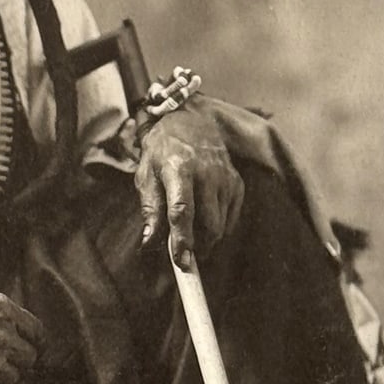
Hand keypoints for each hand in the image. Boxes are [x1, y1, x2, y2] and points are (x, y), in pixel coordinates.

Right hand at [0, 270, 45, 383]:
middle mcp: (0, 336)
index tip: (29, 343)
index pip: (37, 332)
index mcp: (3, 310)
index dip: (34, 339)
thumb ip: (2, 306)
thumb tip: (17, 320)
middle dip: (20, 355)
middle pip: (30, 357)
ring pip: (14, 377)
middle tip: (6, 353)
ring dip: (5, 372)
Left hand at [134, 101, 244, 268]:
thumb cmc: (162, 152)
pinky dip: (219, 226)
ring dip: (207, 237)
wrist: (189, 121)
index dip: (182, 240)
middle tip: (184, 253)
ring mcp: (226, 177)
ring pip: (222, 224)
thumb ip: (150, 211)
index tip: (181, 262)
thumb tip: (148, 244)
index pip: (182, 211)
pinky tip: (205, 218)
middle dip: (198, 246)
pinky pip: (231, 217)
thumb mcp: (146, 176)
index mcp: (178, 169)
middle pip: (209, 224)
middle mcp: (207, 173)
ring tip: (191, 231)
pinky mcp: (237, 182)